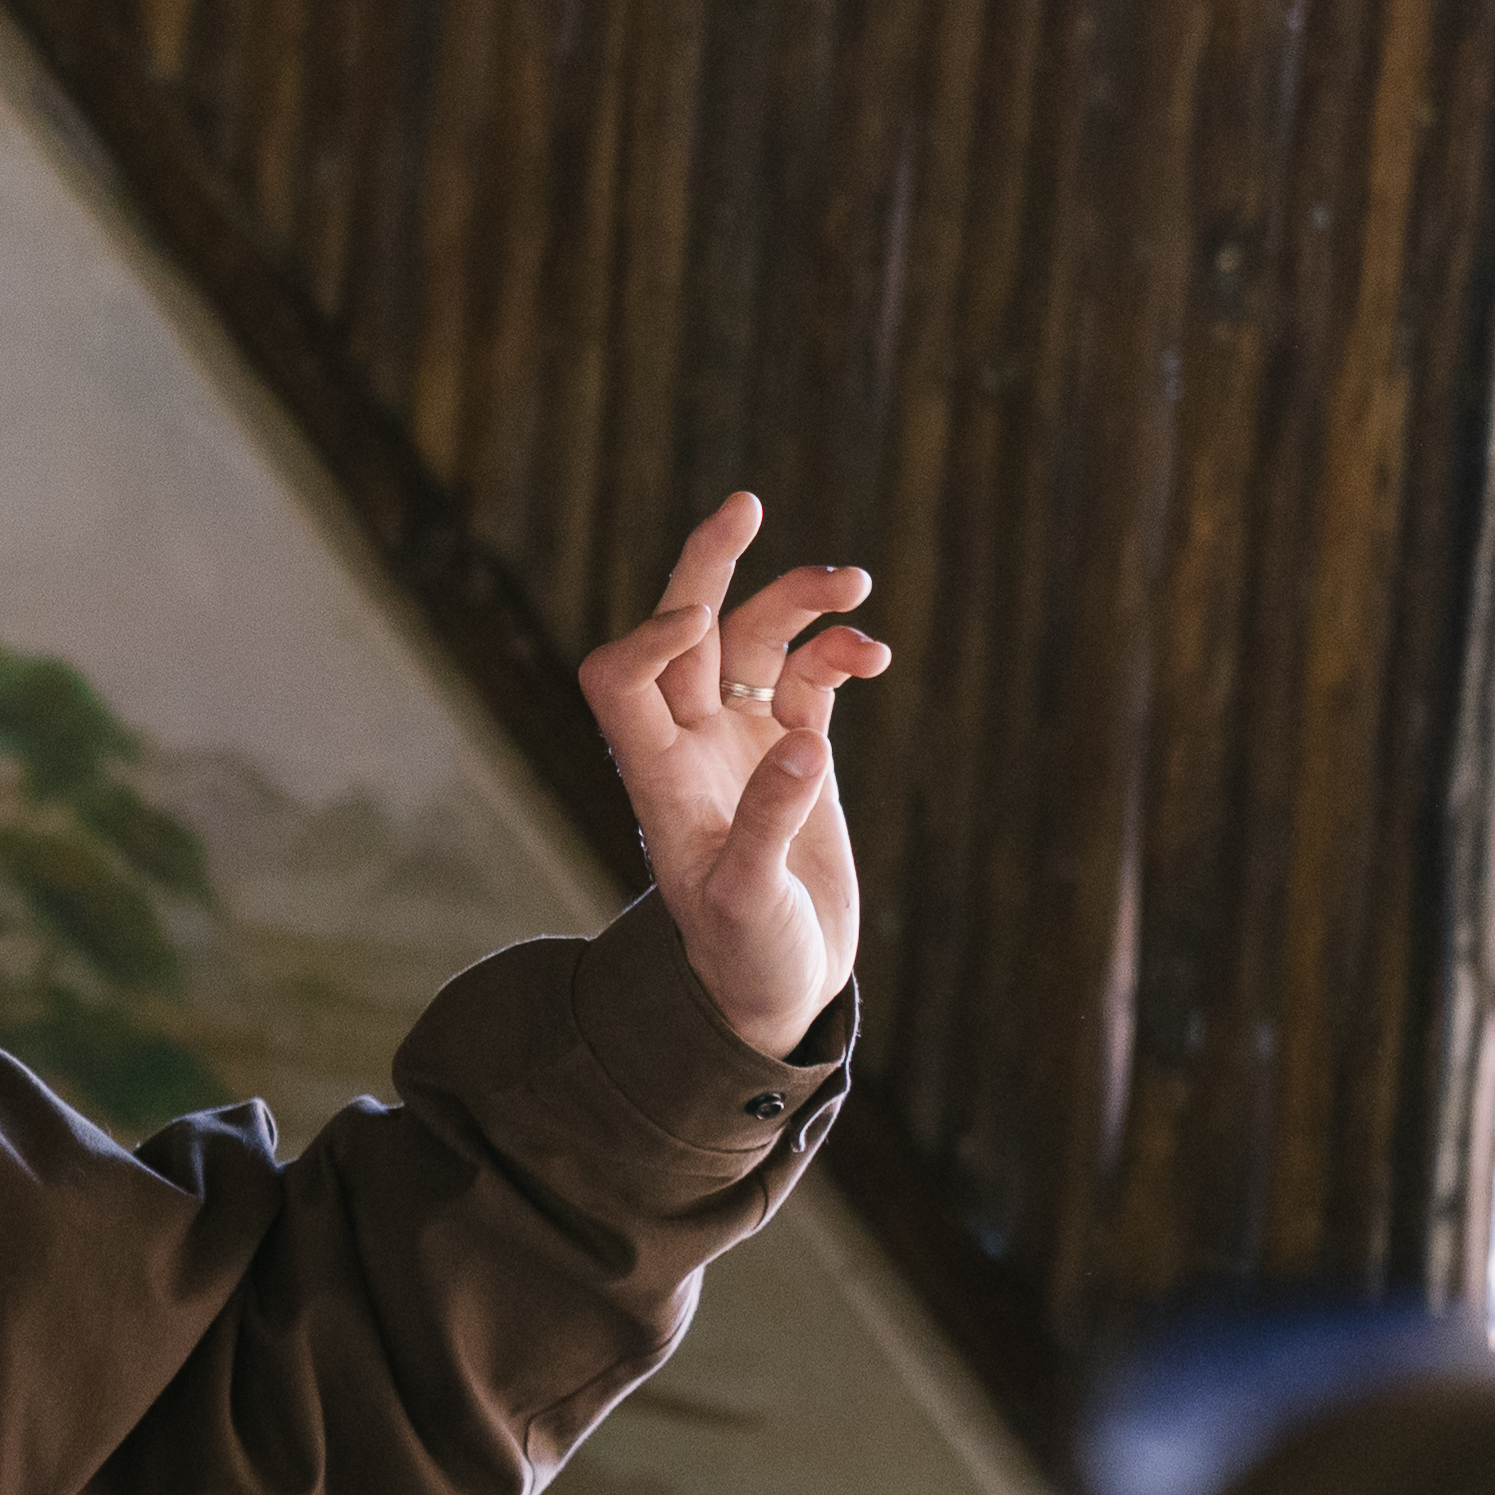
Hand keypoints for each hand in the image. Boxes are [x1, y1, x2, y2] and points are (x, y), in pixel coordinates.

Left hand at [589, 492, 886, 1061]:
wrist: (780, 991)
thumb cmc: (743, 959)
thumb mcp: (747, 902)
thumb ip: (770, 824)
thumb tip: (805, 746)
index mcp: (657, 776)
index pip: (620, 678)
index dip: (648, 639)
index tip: (699, 632)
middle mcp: (693, 745)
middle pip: (687, 629)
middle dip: (708, 564)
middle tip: (746, 503)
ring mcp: (745, 741)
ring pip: (759, 639)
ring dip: (800, 601)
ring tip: (855, 585)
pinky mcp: (800, 752)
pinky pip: (813, 675)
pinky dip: (840, 651)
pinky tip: (874, 655)